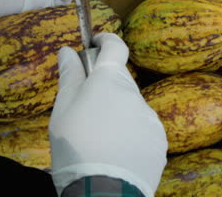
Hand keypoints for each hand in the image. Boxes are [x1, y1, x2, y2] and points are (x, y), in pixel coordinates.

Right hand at [49, 33, 166, 196]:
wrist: (104, 190)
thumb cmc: (76, 146)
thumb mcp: (62, 109)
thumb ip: (69, 76)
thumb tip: (67, 50)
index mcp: (110, 80)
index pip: (115, 46)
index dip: (105, 40)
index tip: (95, 43)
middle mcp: (136, 93)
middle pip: (120, 81)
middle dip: (104, 87)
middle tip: (83, 109)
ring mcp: (150, 118)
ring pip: (131, 107)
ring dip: (117, 114)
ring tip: (97, 139)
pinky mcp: (159, 140)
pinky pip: (142, 130)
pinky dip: (129, 135)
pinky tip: (114, 152)